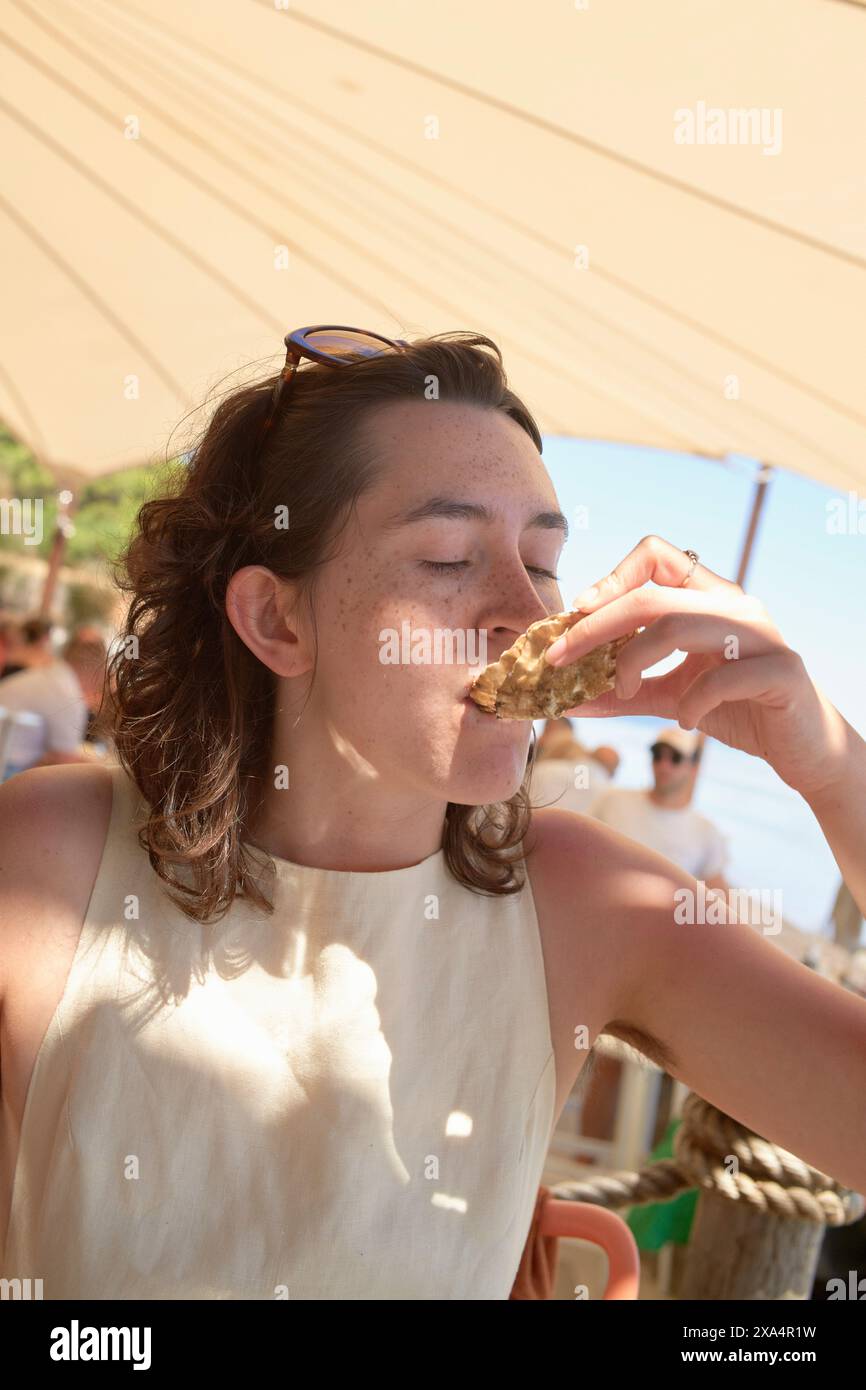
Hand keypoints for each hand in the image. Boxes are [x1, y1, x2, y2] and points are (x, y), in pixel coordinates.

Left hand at [543, 534, 848, 802]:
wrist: (804, 748)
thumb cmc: (738, 710)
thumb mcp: (672, 697)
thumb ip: (625, 692)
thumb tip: (565, 698)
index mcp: (710, 598)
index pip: (658, 554)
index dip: (613, 575)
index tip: (578, 611)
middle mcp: (735, 606)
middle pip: (651, 598)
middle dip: (595, 628)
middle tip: (559, 659)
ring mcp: (761, 635)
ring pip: (679, 627)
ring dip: (632, 661)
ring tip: (621, 691)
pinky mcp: (781, 672)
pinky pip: (720, 678)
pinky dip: (691, 703)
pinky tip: (687, 723)